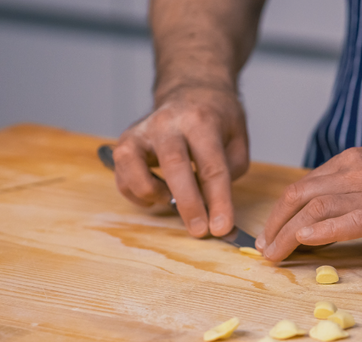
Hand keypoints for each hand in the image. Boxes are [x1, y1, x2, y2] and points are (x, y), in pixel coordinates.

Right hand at [113, 85, 248, 237]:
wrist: (190, 89)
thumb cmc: (215, 118)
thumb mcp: (237, 138)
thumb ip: (230, 170)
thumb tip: (214, 207)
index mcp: (201, 121)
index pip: (212, 166)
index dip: (218, 200)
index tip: (223, 228)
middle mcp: (167, 124)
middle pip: (175, 167)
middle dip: (188, 205)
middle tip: (200, 231)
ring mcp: (141, 132)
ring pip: (135, 170)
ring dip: (154, 195)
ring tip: (171, 200)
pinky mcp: (125, 143)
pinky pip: (124, 178)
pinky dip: (139, 194)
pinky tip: (159, 191)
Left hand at [256, 147, 361, 261]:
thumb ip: (351, 192)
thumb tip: (316, 218)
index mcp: (354, 161)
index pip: (304, 185)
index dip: (280, 212)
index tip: (268, 235)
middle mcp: (360, 171)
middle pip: (300, 194)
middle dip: (275, 223)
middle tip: (263, 248)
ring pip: (316, 207)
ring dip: (288, 232)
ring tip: (274, 254)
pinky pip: (349, 220)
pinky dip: (322, 230)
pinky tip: (304, 242)